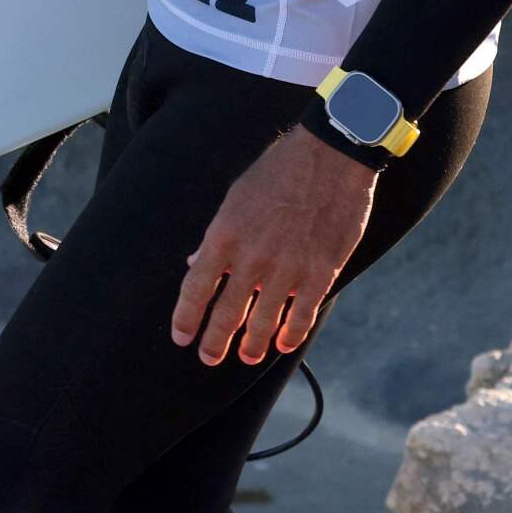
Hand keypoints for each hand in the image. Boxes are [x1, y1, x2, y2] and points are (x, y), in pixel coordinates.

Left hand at [172, 125, 375, 365]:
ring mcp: (287, 268)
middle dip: (215, 342)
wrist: (330, 155)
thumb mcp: (236, 197)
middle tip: (210, 357)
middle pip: (227, 314)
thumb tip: (196, 264)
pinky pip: (302, 315)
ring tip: (248, 355)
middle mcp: (252, 257)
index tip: (181, 337)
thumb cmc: (279, 170)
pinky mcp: (320, 272)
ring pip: (264, 322)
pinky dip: (291, 334)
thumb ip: (216, 236)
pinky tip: (284, 343)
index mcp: (225, 235)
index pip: (196, 288)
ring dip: (253, 345)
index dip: (186, 317)